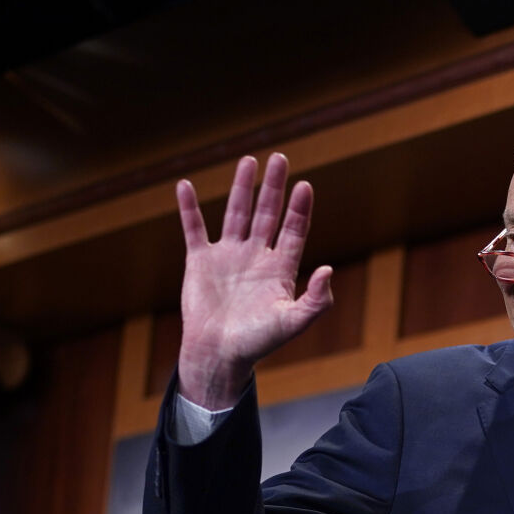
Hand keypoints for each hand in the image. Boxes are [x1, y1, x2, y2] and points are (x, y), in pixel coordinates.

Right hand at [175, 152, 333, 408]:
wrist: (219, 355)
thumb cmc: (258, 343)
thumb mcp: (293, 323)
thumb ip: (316, 300)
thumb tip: (328, 269)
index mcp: (280, 269)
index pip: (293, 230)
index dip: (299, 208)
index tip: (305, 185)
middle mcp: (255, 256)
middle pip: (267, 213)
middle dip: (273, 187)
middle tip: (280, 158)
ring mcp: (227, 256)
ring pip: (236, 213)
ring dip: (241, 187)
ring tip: (248, 161)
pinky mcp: (200, 261)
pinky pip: (193, 228)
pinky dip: (189, 208)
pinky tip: (185, 185)